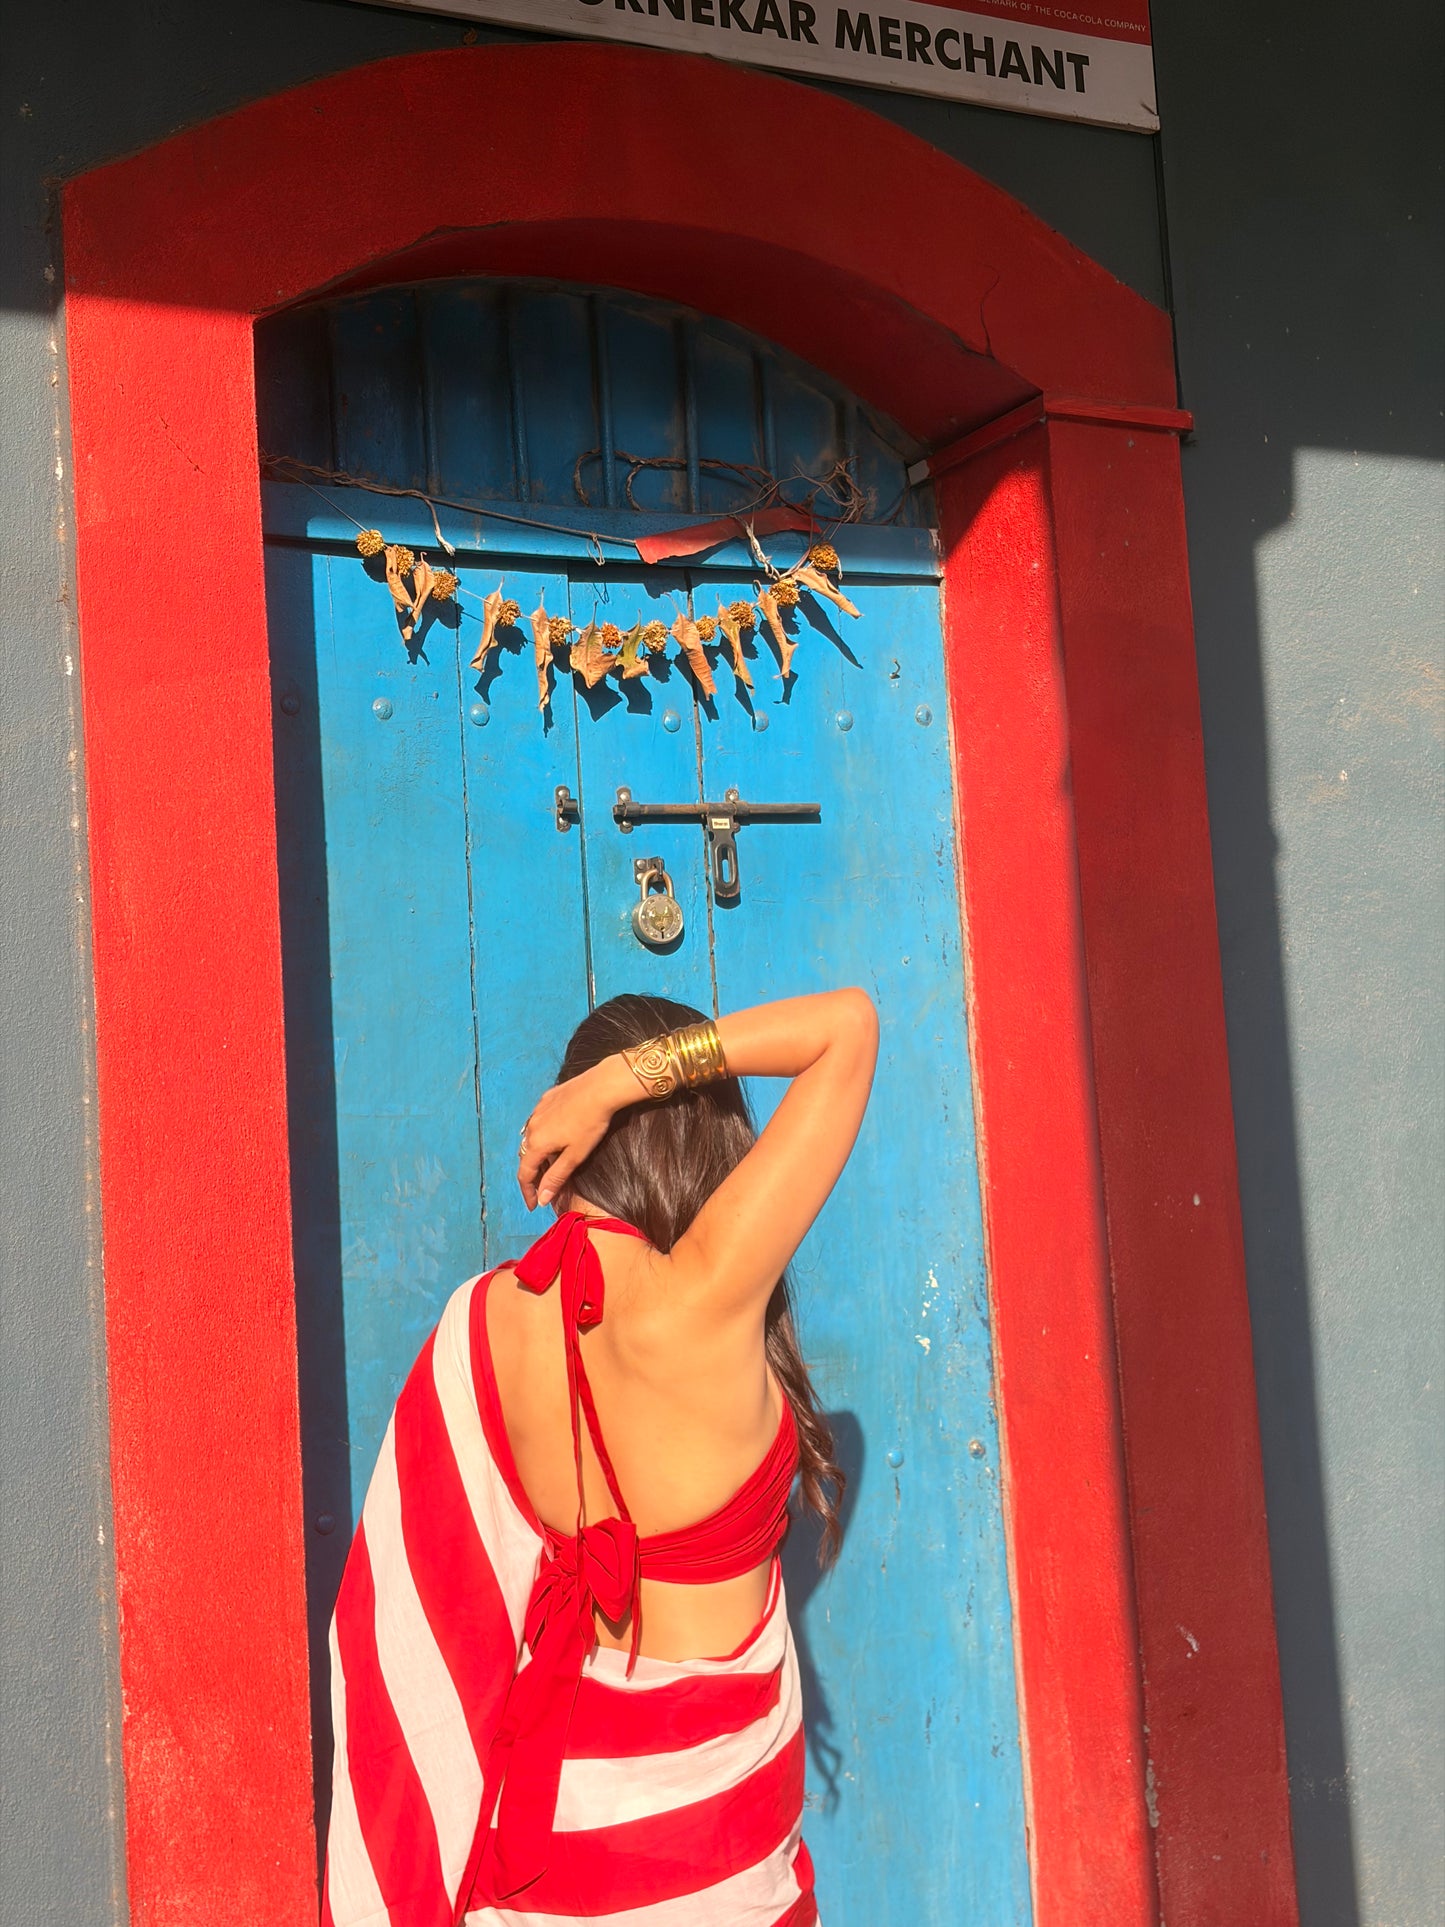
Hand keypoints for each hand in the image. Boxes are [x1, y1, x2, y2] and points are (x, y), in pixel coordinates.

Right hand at [517, 1057, 634, 1209]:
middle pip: (525, 1156)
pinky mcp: (546, 1098)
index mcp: (536, 1143)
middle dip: (532, 1174)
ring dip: (536, 1154)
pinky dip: (541, 1135)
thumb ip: (556, 1178)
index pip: (524, 1174)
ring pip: (530, 1138)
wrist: (600, 1087)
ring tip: (548, 1164)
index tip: (533, 1205)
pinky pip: (538, 1121)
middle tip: (543, 1188)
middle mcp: (531, 1127)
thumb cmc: (590, 1124)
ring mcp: (537, 1111)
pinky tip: (554, 1136)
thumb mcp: (575, 1156)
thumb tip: (542, 1200)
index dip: (528, 1192)